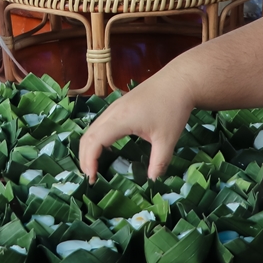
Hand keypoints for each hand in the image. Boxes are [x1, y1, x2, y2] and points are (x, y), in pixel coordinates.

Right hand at [78, 73, 193, 182]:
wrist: (178, 80)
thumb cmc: (172, 108)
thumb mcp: (167, 139)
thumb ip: (159, 162)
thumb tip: (153, 182)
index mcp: (120, 120)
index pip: (94, 142)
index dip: (89, 161)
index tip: (91, 179)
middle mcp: (112, 113)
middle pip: (88, 136)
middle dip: (84, 158)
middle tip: (90, 178)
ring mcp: (115, 108)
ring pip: (92, 129)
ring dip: (88, 148)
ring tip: (93, 167)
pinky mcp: (120, 106)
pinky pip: (100, 124)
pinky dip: (95, 139)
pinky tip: (105, 150)